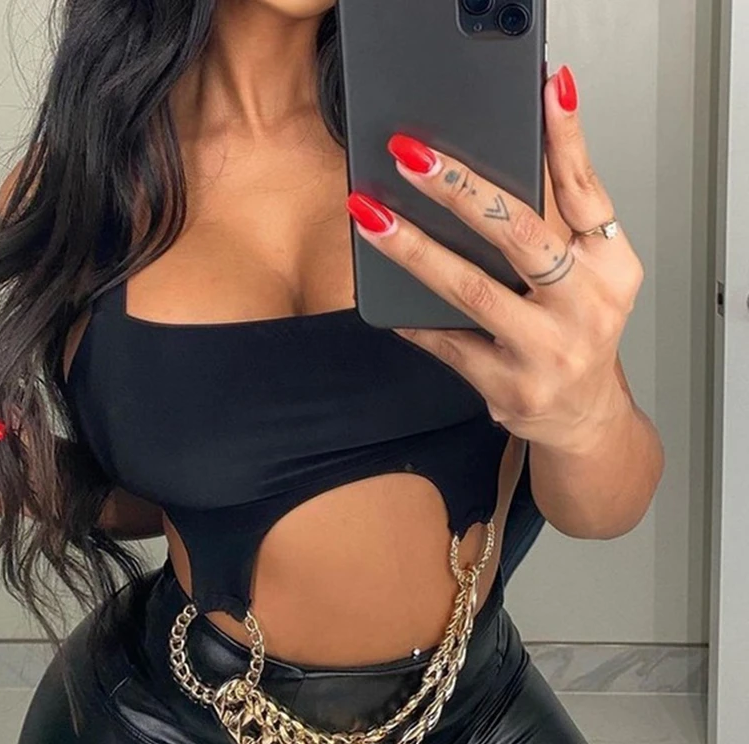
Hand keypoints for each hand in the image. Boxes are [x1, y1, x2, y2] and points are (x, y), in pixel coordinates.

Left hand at [345, 65, 643, 454]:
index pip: (587, 192)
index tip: (540, 89)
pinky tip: (379, 288)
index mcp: (609, 269)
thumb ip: (560, 219)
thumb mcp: (588, 273)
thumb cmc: (579, 332)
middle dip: (460, 191)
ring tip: (372, 215)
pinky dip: (410, 314)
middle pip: (521, 237)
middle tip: (411, 157)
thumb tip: (515, 151)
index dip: (564, 138)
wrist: (582, 415)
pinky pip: (446, 343)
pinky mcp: (508, 387)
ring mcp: (546, 352)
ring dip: (414, 250)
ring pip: (471, 291)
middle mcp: (584, 309)